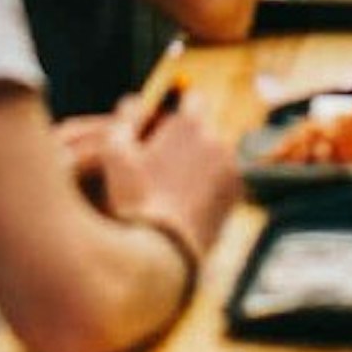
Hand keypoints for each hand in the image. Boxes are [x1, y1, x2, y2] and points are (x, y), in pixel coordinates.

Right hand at [103, 96, 242, 265]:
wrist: (162, 253)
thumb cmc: (132, 200)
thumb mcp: (115, 153)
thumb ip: (126, 118)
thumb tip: (134, 99)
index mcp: (190, 125)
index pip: (194, 99)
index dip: (179, 109)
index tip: (166, 126)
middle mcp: (218, 141)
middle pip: (205, 129)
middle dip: (188, 140)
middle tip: (163, 162)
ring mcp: (231, 168)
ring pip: (214, 155)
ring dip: (199, 162)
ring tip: (172, 186)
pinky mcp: (236, 194)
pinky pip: (222, 178)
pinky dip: (209, 184)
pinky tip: (185, 201)